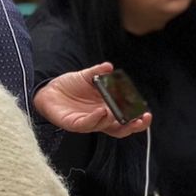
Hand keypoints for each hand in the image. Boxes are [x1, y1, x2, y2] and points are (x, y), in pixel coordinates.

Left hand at [32, 63, 151, 137]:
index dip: (138, 119)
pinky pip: (87, 124)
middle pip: (121, 129)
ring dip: (114, 121)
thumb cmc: (70, 85)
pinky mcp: (74, 124)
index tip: (147, 113)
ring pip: (105, 128)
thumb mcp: (86, 76)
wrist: (48, 90)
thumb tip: (109, 66)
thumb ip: (98, 72)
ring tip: (117, 111)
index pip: (127, 118)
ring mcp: (88, 122)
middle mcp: (101, 118)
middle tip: (142, 119)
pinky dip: (95, 119)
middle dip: (134, 126)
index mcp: (108, 108)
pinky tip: (101, 110)